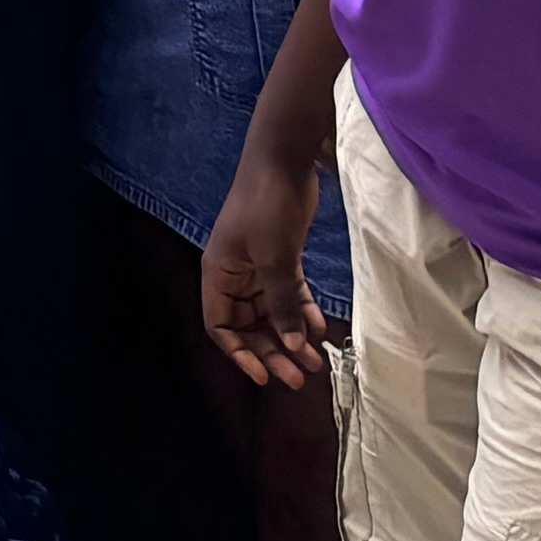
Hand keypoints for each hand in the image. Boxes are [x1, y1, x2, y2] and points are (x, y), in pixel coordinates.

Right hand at [202, 148, 332, 390]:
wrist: (283, 163)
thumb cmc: (266, 209)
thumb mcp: (273, 259)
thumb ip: (281, 304)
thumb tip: (291, 346)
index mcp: (219, 274)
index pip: (220, 326)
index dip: (239, 353)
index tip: (264, 376)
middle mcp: (235, 276)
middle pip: (249, 325)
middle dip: (272, 351)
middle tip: (299, 377)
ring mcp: (259, 269)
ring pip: (272, 314)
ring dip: (291, 337)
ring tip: (315, 361)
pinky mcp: (282, 260)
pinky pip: (290, 297)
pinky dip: (303, 313)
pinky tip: (320, 329)